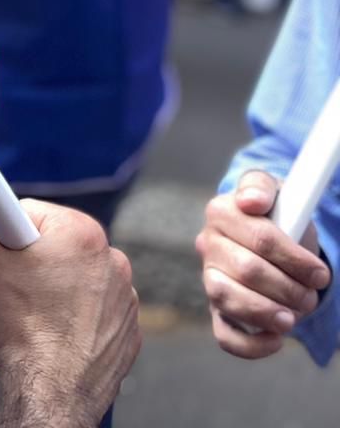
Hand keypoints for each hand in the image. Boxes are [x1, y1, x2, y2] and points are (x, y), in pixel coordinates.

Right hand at [0, 198, 140, 427]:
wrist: (48, 396)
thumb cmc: (18, 328)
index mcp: (83, 232)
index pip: (31, 212)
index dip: (7, 233)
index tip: (1, 254)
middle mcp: (113, 261)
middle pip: (58, 246)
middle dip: (35, 261)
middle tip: (13, 289)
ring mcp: (125, 301)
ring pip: (78, 280)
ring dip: (58, 291)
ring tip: (34, 318)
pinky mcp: (127, 336)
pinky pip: (95, 313)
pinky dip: (76, 321)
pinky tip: (55, 337)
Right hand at [197, 170, 331, 358]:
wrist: (276, 245)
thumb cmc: (279, 217)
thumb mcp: (278, 193)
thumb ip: (262, 186)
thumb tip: (251, 201)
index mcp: (220, 211)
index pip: (258, 236)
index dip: (294, 259)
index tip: (320, 273)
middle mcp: (208, 244)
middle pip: (246, 270)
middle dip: (288, 287)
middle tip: (311, 295)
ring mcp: (209, 279)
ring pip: (227, 299)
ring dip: (268, 312)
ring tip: (294, 316)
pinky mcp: (217, 311)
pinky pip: (224, 335)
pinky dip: (252, 344)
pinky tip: (276, 339)